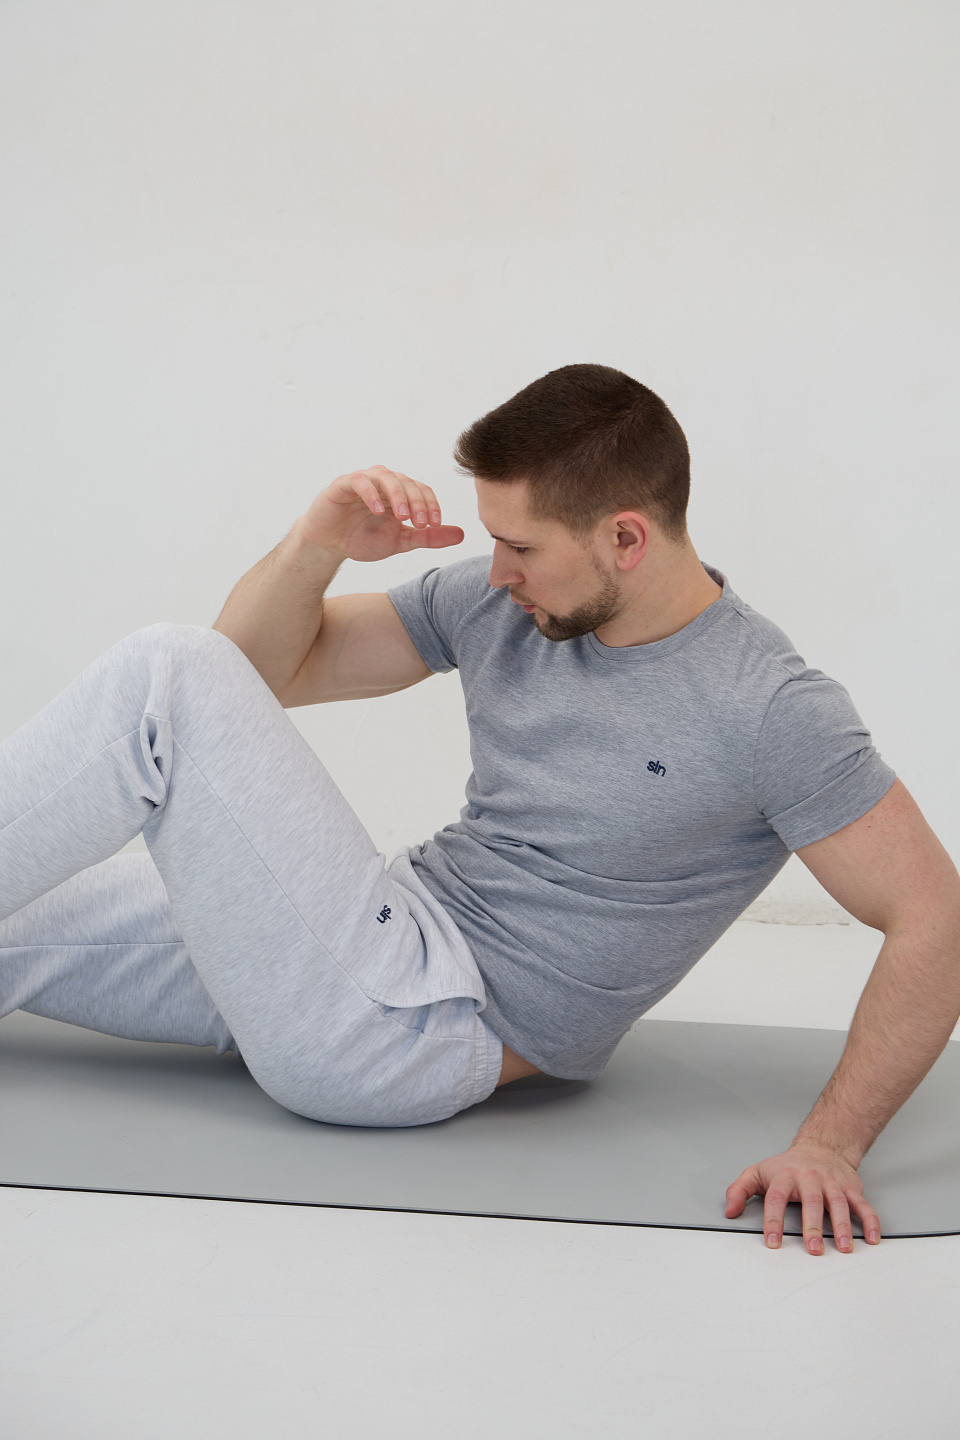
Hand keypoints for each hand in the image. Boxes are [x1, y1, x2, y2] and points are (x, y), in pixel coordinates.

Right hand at [299, 466, 464, 562]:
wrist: (329, 545)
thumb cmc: (362, 539)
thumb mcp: (400, 541)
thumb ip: (428, 537)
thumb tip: (461, 535)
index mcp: (399, 493)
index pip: (422, 491)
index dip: (432, 505)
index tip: (435, 525)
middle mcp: (384, 482)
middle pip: (408, 482)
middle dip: (418, 503)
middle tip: (422, 524)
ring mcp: (364, 480)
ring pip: (388, 477)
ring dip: (399, 496)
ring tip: (403, 517)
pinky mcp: (344, 483)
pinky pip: (361, 481)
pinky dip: (372, 494)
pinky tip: (379, 511)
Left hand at [724, 1143, 881, 1254]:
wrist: (821, 1146)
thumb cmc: (787, 1166)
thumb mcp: (757, 1173)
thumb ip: (739, 1190)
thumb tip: (729, 1211)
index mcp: (785, 1176)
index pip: (775, 1198)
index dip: (773, 1221)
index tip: (772, 1242)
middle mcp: (809, 1178)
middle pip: (811, 1202)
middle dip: (813, 1226)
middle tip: (813, 1248)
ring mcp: (832, 1183)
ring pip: (838, 1203)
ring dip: (843, 1226)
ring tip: (844, 1247)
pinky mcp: (851, 1188)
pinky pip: (863, 1205)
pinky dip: (870, 1221)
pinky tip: (871, 1238)